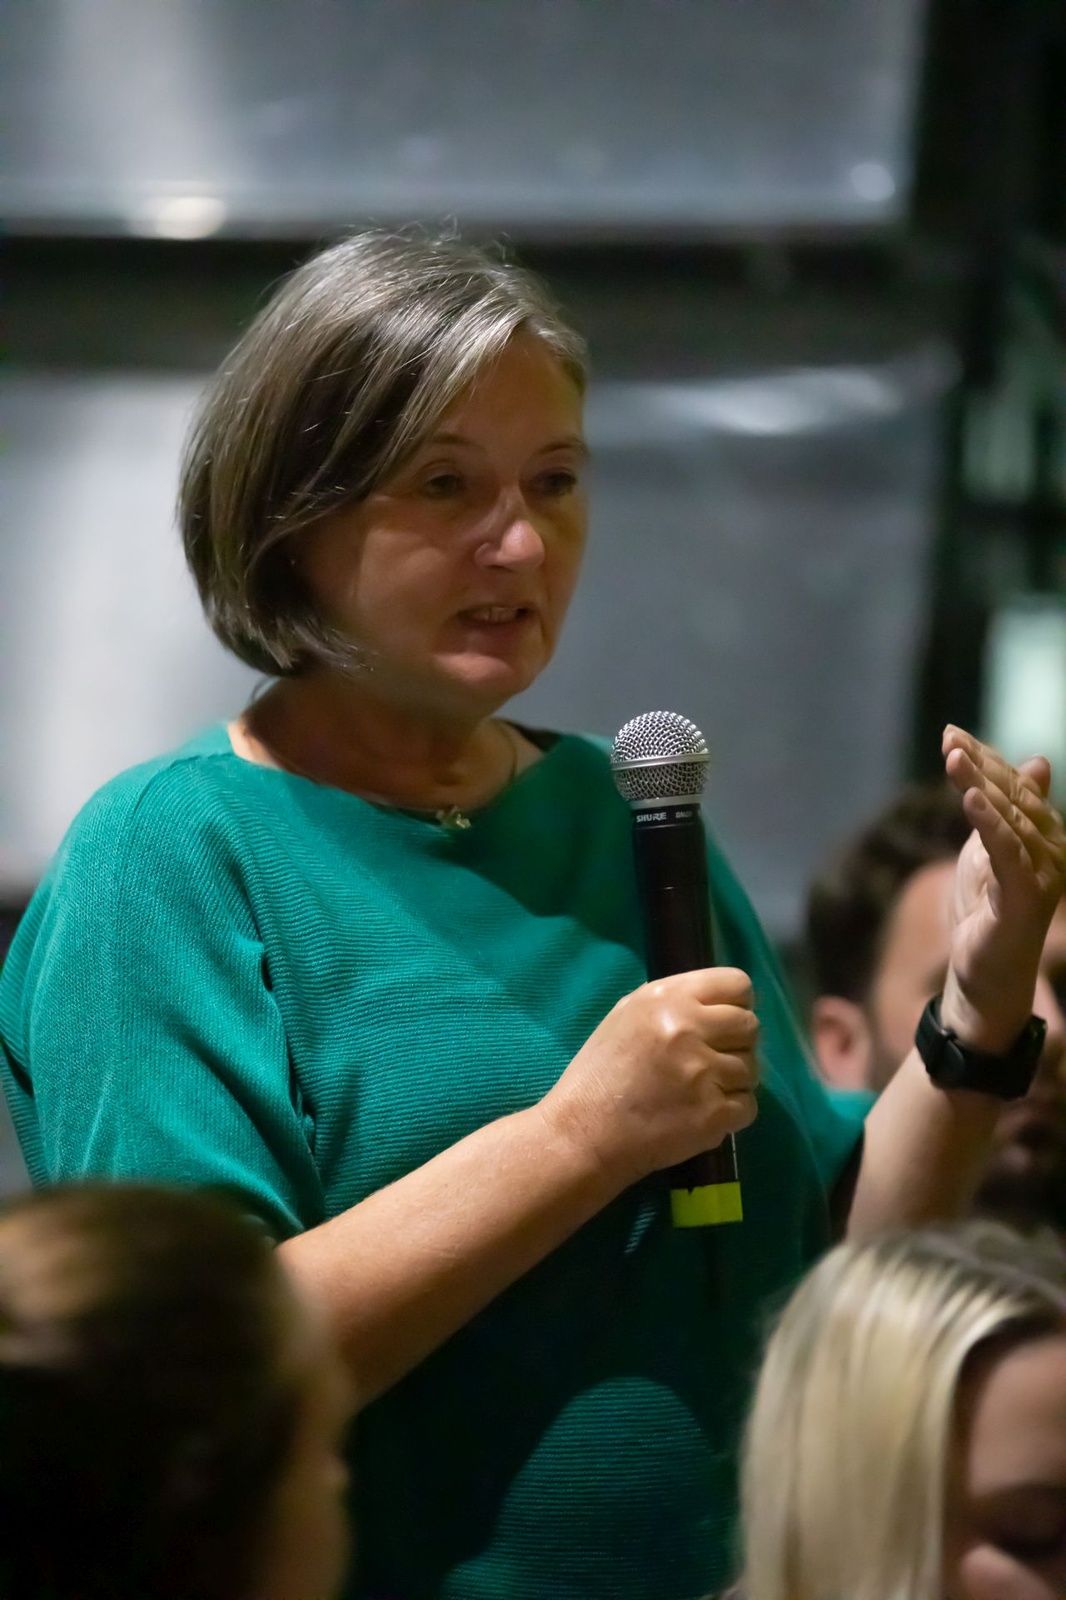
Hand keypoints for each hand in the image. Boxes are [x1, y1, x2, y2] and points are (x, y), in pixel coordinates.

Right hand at [540, 967, 759, 1188]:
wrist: (583, 1132)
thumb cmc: (600, 1073)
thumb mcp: (628, 1015)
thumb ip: (676, 1004)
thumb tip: (720, 1007)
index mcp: (667, 997)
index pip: (737, 985)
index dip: (736, 1005)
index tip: (722, 1025)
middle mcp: (689, 1028)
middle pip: (751, 1027)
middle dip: (737, 1045)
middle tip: (712, 1062)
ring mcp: (703, 1072)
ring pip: (752, 1070)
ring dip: (733, 1082)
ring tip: (700, 1092)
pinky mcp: (712, 1114)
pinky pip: (748, 1106)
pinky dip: (731, 1114)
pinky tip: (702, 1115)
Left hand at [940, 726, 1065, 1051]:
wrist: (984, 980)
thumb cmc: (987, 915)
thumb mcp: (990, 853)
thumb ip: (1006, 810)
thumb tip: (1036, 763)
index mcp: (1045, 837)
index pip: (1016, 788)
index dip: (986, 760)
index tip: (952, 734)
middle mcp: (1053, 852)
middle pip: (1014, 797)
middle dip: (981, 765)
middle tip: (948, 738)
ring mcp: (1043, 876)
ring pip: (1011, 819)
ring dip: (981, 785)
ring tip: (954, 757)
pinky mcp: (1026, 900)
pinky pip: (1007, 855)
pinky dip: (990, 824)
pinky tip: (969, 800)